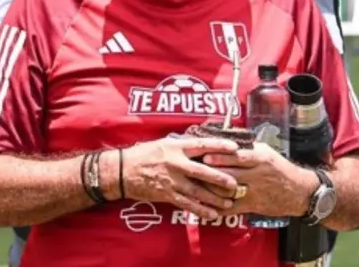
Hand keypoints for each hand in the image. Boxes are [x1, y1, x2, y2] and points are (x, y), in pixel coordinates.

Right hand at [121, 136, 240, 220]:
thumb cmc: (143, 155)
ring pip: (198, 191)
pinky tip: (213, 214)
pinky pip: (187, 204)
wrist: (122, 171)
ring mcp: (171, 180)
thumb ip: (182, 146)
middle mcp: (174, 163)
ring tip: (228, 202)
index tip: (235, 147)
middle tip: (235, 183)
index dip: (219, 146)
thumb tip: (202, 146)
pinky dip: (201, 210)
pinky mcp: (166, 194)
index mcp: (175, 148)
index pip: (201, 145)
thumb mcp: (162, 144)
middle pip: (203, 171)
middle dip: (221, 178)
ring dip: (215, 198)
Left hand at [200, 143, 316, 218]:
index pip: (237, 156)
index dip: (220, 156)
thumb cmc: (280, 168)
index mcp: (260, 159)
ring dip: (210, 189)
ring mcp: (254, 192)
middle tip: (192, 169)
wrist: (301, 192)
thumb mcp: (266, 152)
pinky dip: (217, 207)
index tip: (204, 154)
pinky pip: (232, 208)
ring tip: (193, 184)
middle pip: (230, 174)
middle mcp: (257, 175)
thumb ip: (246, 146)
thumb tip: (224, 137)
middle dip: (210, 173)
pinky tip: (203, 204)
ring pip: (228, 191)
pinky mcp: (252, 206)